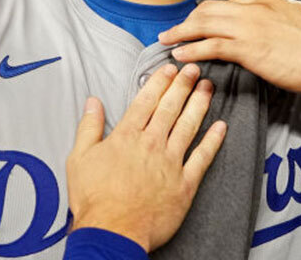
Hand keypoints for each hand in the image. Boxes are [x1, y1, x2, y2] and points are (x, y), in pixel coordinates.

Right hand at [66, 63, 226, 252]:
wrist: (112, 232)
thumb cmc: (93, 198)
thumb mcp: (79, 158)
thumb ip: (88, 127)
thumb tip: (92, 101)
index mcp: (126, 136)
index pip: (146, 100)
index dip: (159, 81)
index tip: (169, 68)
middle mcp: (151, 144)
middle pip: (170, 108)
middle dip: (183, 84)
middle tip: (193, 68)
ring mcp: (170, 163)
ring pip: (188, 126)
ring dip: (199, 104)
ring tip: (208, 87)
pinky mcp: (184, 184)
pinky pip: (202, 158)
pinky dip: (213, 141)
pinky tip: (221, 126)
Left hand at [158, 0, 300, 108]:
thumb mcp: (300, 24)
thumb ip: (279, 24)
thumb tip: (269, 34)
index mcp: (269, 0)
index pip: (228, 3)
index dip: (207, 14)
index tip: (195, 23)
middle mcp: (257, 8)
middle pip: (210, 9)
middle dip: (188, 21)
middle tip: (173, 31)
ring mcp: (252, 27)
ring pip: (205, 24)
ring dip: (181, 33)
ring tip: (166, 42)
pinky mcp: (251, 49)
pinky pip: (211, 45)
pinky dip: (191, 49)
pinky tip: (181, 55)